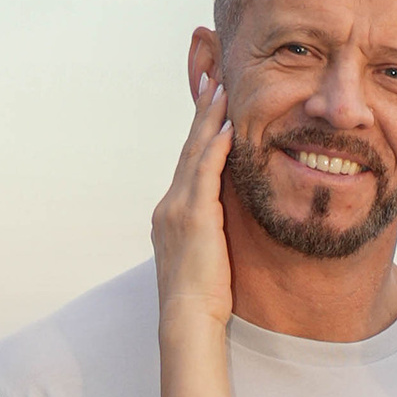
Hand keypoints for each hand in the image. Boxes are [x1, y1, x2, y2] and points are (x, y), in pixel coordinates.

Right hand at [152, 74, 235, 343]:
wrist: (188, 318)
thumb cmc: (202, 298)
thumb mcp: (206, 257)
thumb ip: (212, 233)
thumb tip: (226, 224)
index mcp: (171, 214)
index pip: (188, 163)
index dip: (199, 132)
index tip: (209, 105)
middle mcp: (169, 205)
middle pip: (188, 148)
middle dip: (201, 112)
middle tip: (212, 78)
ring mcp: (178, 208)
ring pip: (195, 153)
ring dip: (208, 118)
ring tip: (220, 88)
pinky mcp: (193, 217)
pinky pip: (205, 173)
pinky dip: (215, 147)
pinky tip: (227, 126)